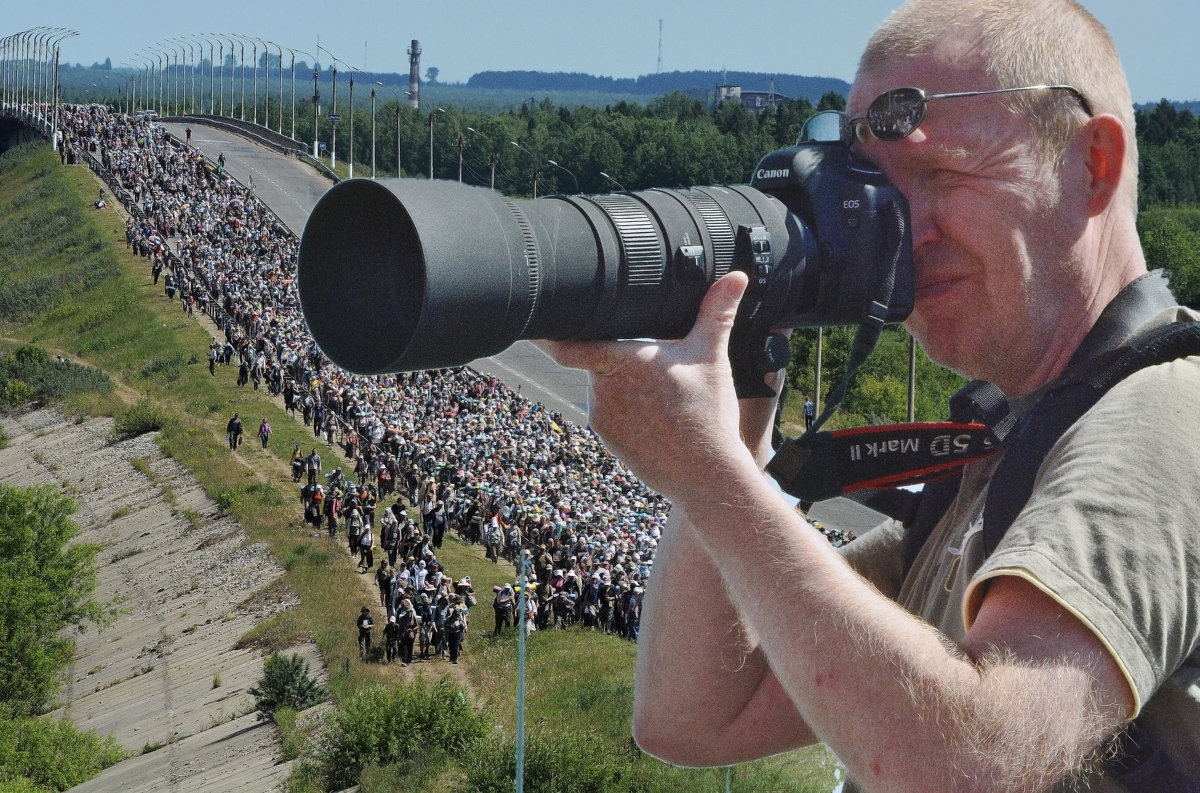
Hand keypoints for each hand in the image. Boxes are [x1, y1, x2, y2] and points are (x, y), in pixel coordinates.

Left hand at [537, 272, 757, 501]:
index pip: (567, 345)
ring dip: (622, 384)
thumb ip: (717, 312)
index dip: (547, 334)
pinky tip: (654, 417)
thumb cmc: (707, 415)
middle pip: (596, 361)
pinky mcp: (607, 440)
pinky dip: (626, 410)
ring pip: (603, 388)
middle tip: (650, 363)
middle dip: (616, 357)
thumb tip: (737, 276)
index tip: (535, 322)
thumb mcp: (712, 357)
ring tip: (660, 394)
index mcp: (622, 362)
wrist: (706, 475)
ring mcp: (602, 418)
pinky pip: (609, 414)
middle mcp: (603, 390)